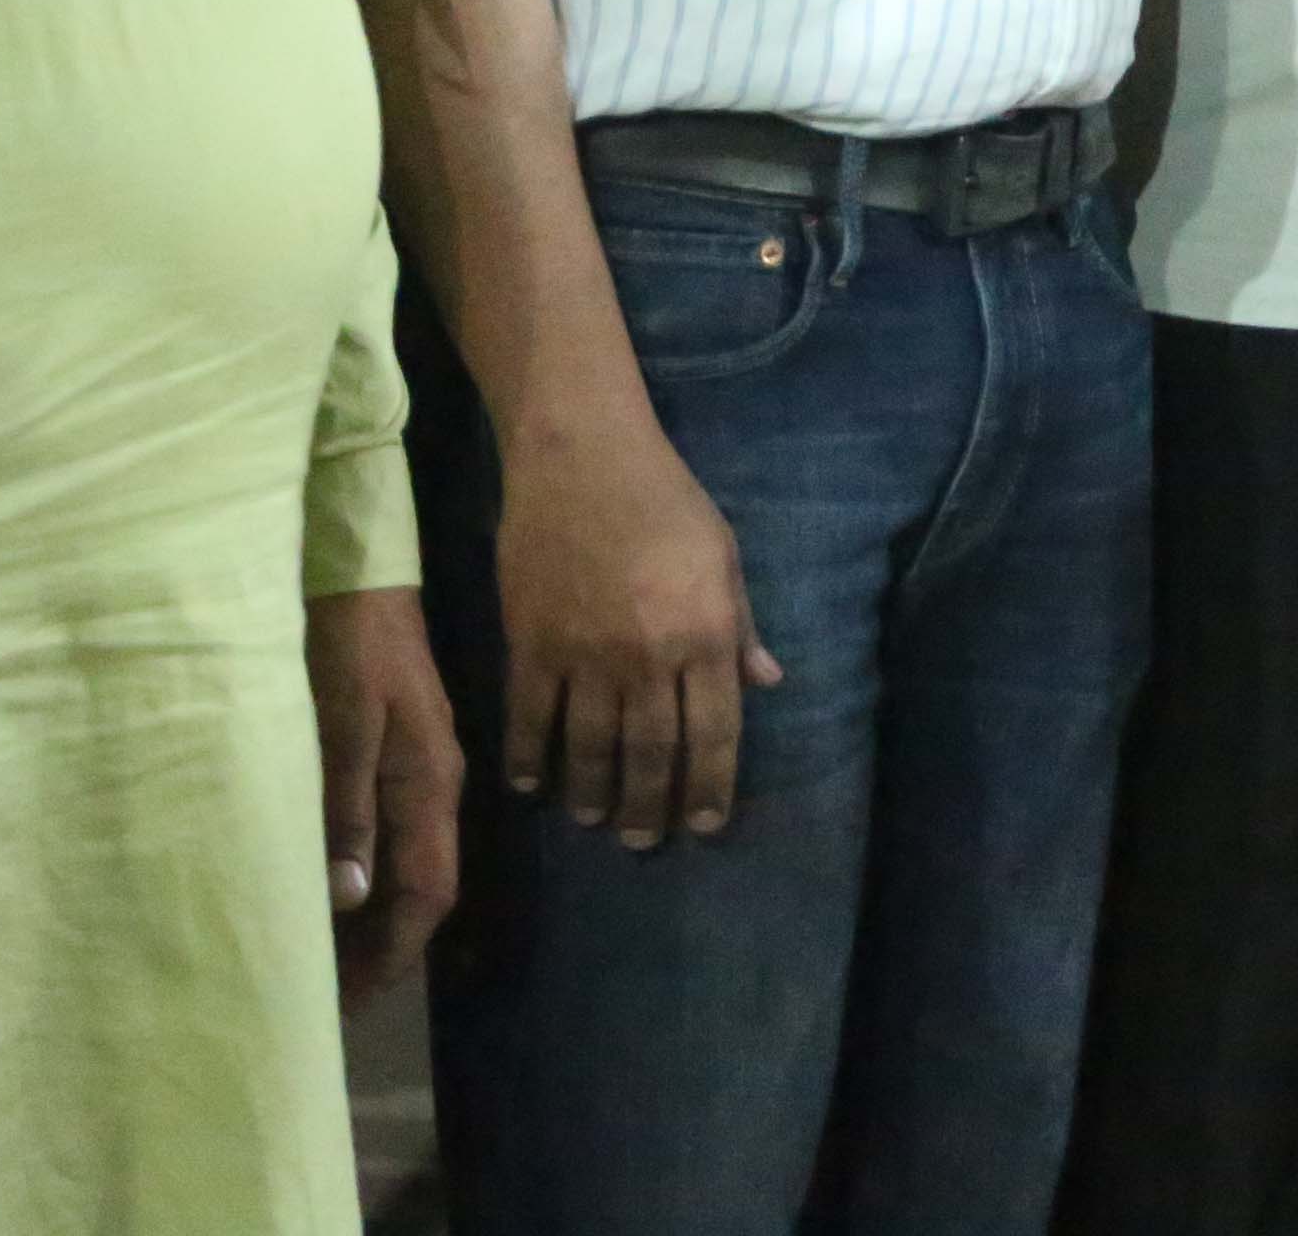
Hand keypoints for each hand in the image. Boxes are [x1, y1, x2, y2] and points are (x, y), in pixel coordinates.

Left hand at [307, 584, 461, 993]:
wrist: (355, 571)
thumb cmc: (344, 644)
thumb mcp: (340, 725)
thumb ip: (346, 807)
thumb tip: (353, 899)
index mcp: (428, 783)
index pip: (426, 892)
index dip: (389, 954)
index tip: (344, 1006)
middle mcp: (432, 786)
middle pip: (419, 888)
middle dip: (378, 949)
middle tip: (318, 998)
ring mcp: (414, 769)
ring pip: (402, 865)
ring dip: (367, 918)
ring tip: (314, 958)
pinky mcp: (391, 753)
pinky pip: (384, 837)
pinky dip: (358, 877)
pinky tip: (321, 888)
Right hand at [493, 412, 777, 849]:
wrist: (583, 458)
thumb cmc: (667, 500)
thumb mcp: (725, 556)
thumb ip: (741, 625)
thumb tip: (767, 682)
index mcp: (704, 635)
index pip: (712, 733)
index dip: (708, 786)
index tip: (704, 823)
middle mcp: (648, 656)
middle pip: (650, 753)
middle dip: (648, 806)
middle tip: (642, 839)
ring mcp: (584, 654)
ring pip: (590, 746)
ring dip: (592, 791)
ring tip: (594, 818)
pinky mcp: (531, 643)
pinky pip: (530, 716)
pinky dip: (530, 756)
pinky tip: (532, 784)